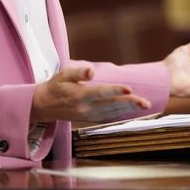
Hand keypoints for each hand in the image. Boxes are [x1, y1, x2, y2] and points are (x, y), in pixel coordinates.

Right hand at [31, 66, 150, 122]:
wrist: (43, 105)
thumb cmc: (55, 86)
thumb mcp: (63, 74)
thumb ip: (78, 72)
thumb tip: (92, 70)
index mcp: (79, 95)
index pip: (101, 93)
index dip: (115, 91)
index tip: (129, 88)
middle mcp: (85, 108)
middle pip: (111, 105)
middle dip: (129, 104)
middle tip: (146, 103)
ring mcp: (88, 115)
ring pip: (112, 113)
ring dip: (129, 110)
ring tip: (144, 106)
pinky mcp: (89, 118)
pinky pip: (108, 117)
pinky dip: (121, 114)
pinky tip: (132, 111)